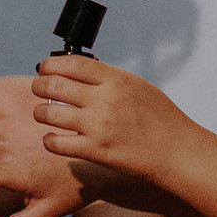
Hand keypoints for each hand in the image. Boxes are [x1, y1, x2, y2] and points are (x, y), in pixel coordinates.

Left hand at [31, 55, 212, 184]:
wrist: (178, 153)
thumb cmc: (162, 119)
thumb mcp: (138, 87)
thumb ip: (109, 79)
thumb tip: (80, 69)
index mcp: (116, 79)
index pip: (71, 63)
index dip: (51, 64)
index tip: (45, 68)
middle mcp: (105, 100)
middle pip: (53, 84)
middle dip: (39, 85)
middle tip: (39, 89)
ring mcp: (99, 126)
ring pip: (49, 113)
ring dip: (40, 112)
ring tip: (43, 114)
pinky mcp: (96, 151)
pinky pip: (57, 143)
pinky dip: (50, 140)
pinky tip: (53, 138)